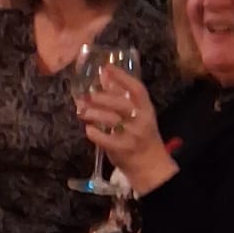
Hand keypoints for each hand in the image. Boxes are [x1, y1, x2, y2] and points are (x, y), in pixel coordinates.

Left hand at [79, 69, 176, 195]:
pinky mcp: (123, 149)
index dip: (122, 77)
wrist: (151, 165)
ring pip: (112, 120)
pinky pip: (107, 140)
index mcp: (146, 108)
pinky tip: (88, 130)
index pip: (137, 89)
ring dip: (94, 114)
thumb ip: (121, 97)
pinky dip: (95, 134)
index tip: (106, 68)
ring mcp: (133, 135)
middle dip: (102, 97)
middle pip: (121, 104)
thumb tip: (104, 77)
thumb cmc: (141, 136)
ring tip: (82, 111)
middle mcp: (141, 120)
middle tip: (87, 95)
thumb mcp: (137, 115)